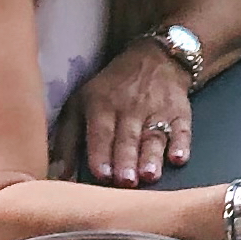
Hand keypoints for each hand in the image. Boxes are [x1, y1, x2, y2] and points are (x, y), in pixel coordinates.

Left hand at [78, 40, 195, 186]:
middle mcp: (130, 107)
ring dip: (152, 156)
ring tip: (150, 175)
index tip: (101, 174)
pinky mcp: (180, 112)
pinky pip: (182, 129)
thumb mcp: (81, 102)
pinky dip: (182, 144)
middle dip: (126, 159)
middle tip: (125, 181)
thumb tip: (57, 175)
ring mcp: (157, 110)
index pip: (101, 131)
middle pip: (128, 137)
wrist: (154, 57)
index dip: (101, 152)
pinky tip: (180, 158)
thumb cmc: (111, 89)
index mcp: (101, 105)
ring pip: (154, 136)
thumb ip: (67, 139)